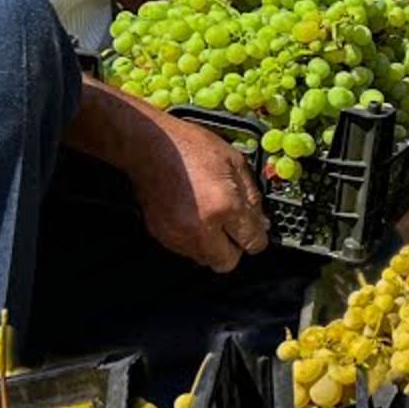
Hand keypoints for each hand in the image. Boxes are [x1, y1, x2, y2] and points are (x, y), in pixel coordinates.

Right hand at [133, 116, 270, 272]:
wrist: (147, 145)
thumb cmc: (190, 146)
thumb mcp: (234, 161)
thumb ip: (252, 196)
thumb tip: (261, 222)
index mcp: (225, 205)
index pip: (252, 241)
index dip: (257, 236)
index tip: (254, 230)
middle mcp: (202, 227)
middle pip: (227, 262)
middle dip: (234, 248)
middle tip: (232, 228)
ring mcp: (179, 235)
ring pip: (205, 259)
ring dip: (212, 245)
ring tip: (209, 218)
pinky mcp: (162, 235)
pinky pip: (185, 250)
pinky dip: (193, 239)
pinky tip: (192, 216)